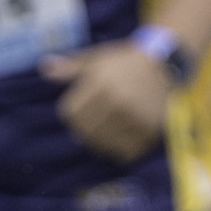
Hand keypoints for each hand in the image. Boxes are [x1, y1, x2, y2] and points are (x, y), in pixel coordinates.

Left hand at [39, 40, 171, 161]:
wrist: (166, 64)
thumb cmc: (126, 61)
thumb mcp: (97, 58)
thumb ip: (71, 67)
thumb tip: (44, 68)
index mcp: (101, 83)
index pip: (70, 114)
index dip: (72, 113)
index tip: (81, 109)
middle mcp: (117, 102)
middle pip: (84, 132)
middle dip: (84, 129)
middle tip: (95, 122)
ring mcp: (134, 119)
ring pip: (103, 145)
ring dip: (101, 141)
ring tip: (109, 129)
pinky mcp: (150, 131)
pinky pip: (125, 152)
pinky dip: (121, 149)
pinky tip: (124, 137)